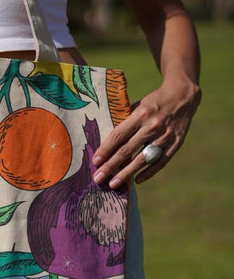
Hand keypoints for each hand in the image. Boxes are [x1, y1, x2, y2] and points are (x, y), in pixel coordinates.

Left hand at [92, 73, 201, 187]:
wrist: (183, 95)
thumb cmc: (153, 102)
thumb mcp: (138, 105)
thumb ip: (125, 122)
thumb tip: (107, 141)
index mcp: (141, 114)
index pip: (118, 136)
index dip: (105, 150)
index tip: (95, 161)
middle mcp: (153, 126)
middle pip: (128, 150)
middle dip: (111, 166)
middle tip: (98, 178)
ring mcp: (165, 136)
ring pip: (143, 159)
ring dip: (127, 173)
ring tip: (113, 184)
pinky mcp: (176, 143)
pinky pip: (160, 162)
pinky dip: (149, 173)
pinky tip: (137, 180)